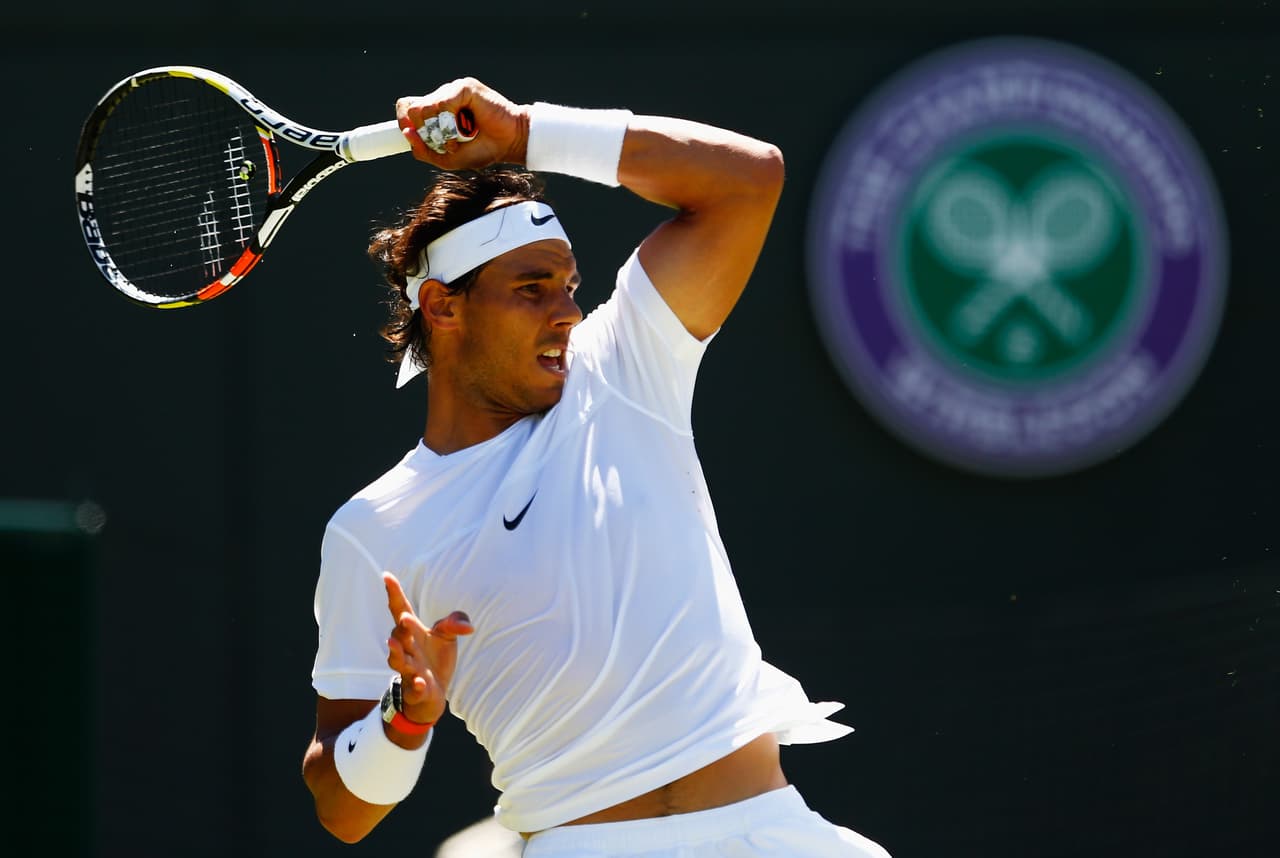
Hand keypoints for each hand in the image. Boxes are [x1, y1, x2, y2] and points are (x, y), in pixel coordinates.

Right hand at [382, 571, 473, 726]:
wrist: (433, 694)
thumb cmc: (435, 659)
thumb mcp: (447, 637)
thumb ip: (455, 623)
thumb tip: (468, 627)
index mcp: (412, 632)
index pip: (400, 609)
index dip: (394, 593)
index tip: (386, 575)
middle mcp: (407, 649)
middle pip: (399, 636)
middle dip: (400, 628)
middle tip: (404, 618)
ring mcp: (409, 670)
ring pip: (398, 661)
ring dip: (396, 653)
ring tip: (393, 644)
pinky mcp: (416, 689)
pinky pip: (414, 688)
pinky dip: (417, 686)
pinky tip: (421, 682)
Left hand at [396, 77, 527, 169]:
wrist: (509, 144)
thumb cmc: (484, 149)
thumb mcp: (449, 159)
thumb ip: (425, 152)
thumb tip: (408, 134)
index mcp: (435, 113)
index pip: (406, 108)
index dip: (405, 122)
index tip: (416, 137)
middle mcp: (441, 98)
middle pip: (411, 109)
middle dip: (425, 131)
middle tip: (447, 141)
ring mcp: (451, 91)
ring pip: (425, 107)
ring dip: (441, 129)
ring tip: (461, 135)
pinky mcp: (464, 87)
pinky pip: (443, 102)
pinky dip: (451, 120)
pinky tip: (467, 125)